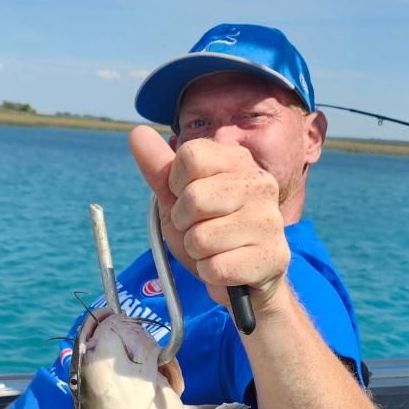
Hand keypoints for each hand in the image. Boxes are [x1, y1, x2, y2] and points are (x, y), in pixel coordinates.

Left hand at [128, 126, 290, 308]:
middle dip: (184, 222)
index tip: (187, 198)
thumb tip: (137, 133)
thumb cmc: (209, 231)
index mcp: (238, 161)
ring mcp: (269, 221)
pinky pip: (215, 268)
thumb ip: (159, 168)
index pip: (190, 155)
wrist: (241, 275)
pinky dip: (209, 273)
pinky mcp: (271, 257)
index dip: (176, 184)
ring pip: (201, 238)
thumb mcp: (178, 199)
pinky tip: (225, 267)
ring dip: (196, 251)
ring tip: (214, 248)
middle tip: (199, 228)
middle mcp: (260, 184)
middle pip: (194, 198)